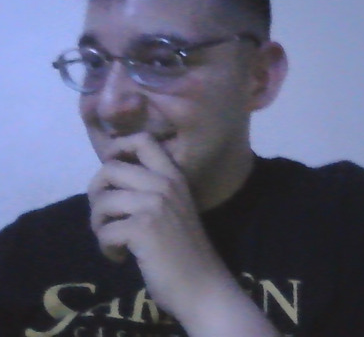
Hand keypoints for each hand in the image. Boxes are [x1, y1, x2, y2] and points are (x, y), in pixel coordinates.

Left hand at [88, 132, 229, 316]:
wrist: (203, 285)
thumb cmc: (187, 249)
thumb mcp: (175, 208)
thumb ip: (151, 189)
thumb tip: (112, 182)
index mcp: (173, 176)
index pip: (143, 140)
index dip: (118, 147)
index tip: (111, 166)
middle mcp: (164, 184)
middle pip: (110, 168)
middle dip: (97, 191)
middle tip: (105, 214)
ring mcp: (153, 205)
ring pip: (103, 200)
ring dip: (98, 223)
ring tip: (111, 239)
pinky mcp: (142, 229)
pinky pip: (105, 231)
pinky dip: (106, 247)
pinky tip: (119, 256)